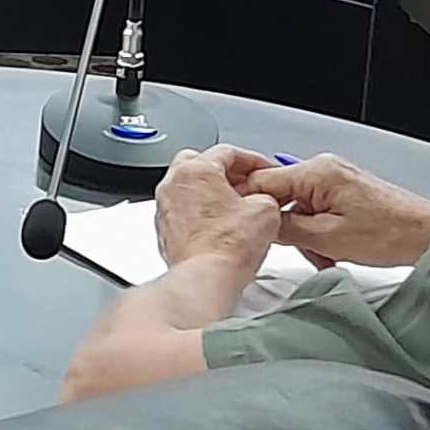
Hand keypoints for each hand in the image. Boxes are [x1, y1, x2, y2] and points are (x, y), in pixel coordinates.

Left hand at [151, 147, 283, 274]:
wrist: (206, 277)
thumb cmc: (227, 246)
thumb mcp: (266, 209)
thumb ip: (266, 193)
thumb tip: (262, 199)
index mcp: (196, 170)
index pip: (227, 151)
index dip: (252, 160)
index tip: (263, 170)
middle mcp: (174, 185)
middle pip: (200, 163)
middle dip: (224, 172)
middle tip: (245, 185)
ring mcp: (164, 208)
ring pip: (189, 188)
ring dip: (210, 193)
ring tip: (234, 208)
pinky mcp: (164, 231)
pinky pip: (182, 212)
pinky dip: (199, 214)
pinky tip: (218, 228)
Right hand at [247, 152, 429, 267]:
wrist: (429, 235)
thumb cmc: (392, 233)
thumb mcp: (327, 238)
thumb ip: (285, 229)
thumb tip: (260, 227)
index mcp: (317, 171)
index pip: (261, 183)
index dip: (251, 210)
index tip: (247, 230)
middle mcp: (325, 169)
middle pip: (281, 198)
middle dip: (287, 229)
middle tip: (304, 249)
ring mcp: (337, 179)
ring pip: (299, 209)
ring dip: (307, 236)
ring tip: (328, 254)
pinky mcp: (347, 192)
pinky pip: (317, 211)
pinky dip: (320, 233)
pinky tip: (335, 250)